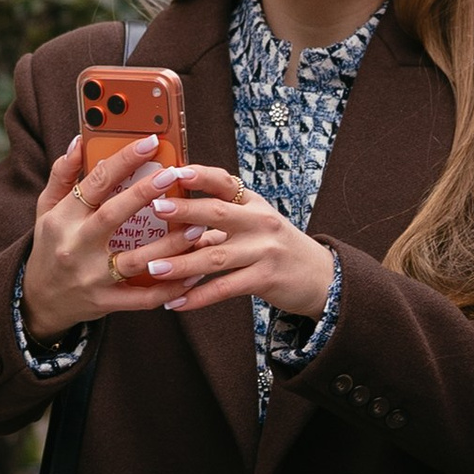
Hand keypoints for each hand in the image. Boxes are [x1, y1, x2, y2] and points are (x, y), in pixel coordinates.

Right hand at [20, 136, 210, 335]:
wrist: (40, 300)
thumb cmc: (50, 246)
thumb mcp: (46, 209)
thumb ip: (62, 175)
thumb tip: (78, 141)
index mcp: (63, 218)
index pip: (94, 182)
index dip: (122, 160)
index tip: (150, 142)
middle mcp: (76, 246)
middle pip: (113, 215)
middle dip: (145, 194)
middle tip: (174, 175)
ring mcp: (91, 277)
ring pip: (135, 260)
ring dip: (169, 245)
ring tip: (198, 228)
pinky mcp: (105, 302)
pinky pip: (143, 298)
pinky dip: (170, 288)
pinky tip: (193, 274)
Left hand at [134, 167, 335, 320]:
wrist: (321, 276)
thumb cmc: (277, 247)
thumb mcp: (255, 225)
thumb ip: (220, 222)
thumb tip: (173, 220)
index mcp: (254, 203)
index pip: (225, 182)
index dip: (199, 175)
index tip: (173, 170)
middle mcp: (260, 222)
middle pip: (217, 213)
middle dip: (184, 210)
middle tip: (154, 207)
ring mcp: (264, 250)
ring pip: (215, 256)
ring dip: (181, 263)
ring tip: (153, 268)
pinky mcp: (266, 278)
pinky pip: (225, 288)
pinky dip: (199, 296)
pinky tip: (177, 302)